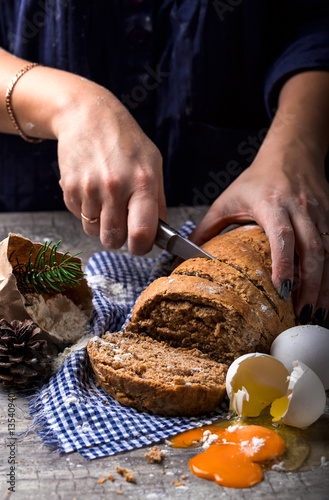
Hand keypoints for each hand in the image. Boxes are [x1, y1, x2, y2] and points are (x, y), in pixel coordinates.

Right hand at [54, 80, 166, 254]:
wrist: (87, 115)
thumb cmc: (125, 140)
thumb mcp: (153, 163)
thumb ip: (157, 201)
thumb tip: (159, 234)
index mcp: (142, 183)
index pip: (142, 234)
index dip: (142, 248)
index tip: (141, 245)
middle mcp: (115, 188)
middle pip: (113, 240)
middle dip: (119, 238)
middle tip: (122, 223)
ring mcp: (90, 189)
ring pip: (94, 232)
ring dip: (101, 224)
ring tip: (106, 200)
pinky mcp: (70, 189)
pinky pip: (79, 217)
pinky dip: (86, 211)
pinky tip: (92, 189)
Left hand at [190, 135, 328, 323]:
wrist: (292, 152)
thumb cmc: (258, 177)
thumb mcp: (228, 199)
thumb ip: (207, 227)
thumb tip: (186, 255)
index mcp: (271, 204)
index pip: (282, 235)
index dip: (283, 263)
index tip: (281, 289)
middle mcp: (299, 209)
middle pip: (312, 249)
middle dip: (311, 285)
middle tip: (303, 314)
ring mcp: (318, 214)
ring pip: (327, 252)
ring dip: (324, 285)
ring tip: (316, 314)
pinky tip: (323, 295)